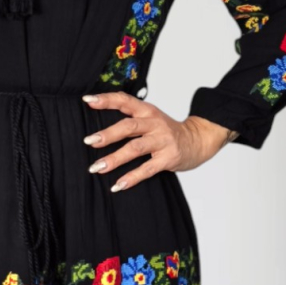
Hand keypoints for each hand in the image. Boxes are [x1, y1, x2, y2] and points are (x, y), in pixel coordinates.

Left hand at [81, 93, 237, 189]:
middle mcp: (155, 124)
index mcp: (147, 111)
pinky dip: (131, 178)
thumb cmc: (167, 131)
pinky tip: (117, 185)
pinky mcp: (168, 158)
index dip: (106, 99)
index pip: (125, 101)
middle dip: (107, 134)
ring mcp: (162, 141)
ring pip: (135, 149)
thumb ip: (130, 119)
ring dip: (114, 159)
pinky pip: (147, 169)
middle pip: (129, 127)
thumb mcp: (151, 118)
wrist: (197, 140)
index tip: (88, 100)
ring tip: (97, 168)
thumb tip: (98, 126)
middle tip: (88, 141)